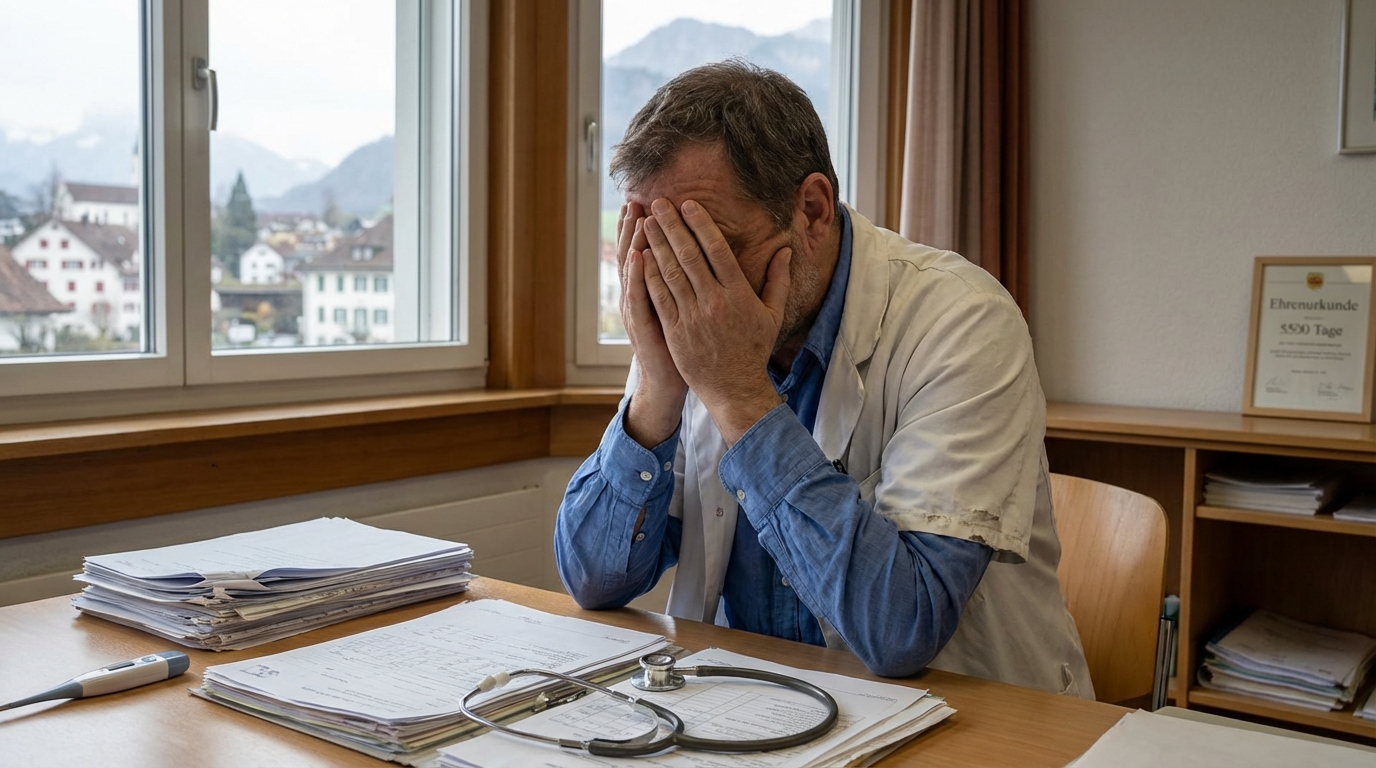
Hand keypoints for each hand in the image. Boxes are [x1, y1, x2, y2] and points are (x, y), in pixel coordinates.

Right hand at [616, 202, 687, 447]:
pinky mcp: (642, 325)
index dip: (645, 227)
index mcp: (652, 288)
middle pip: (634, 253)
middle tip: (636, 199)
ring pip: (633, 270)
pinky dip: (636, 275)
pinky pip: (638, 296)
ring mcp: (637, 310)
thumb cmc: (683, 344)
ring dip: (632, 241)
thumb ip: (686, 281)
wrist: (669, 381)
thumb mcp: (682, 308)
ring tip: (635, 216)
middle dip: (635, 226)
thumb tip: (696, 255)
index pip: (646, 251)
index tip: (648, 201)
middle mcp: (639, 295)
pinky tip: (638, 255)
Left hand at [641, 198, 791, 444]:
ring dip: (657, 244)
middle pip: (689, 254)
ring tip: (646, 223)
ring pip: (671, 272)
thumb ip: (778, 279)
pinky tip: (641, 257)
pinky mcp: (675, 331)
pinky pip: (659, 297)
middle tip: (658, 203)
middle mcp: (714, 301)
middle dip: (672, 226)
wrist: (735, 387)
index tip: (688, 204)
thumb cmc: (754, 349)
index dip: (701, 224)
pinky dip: (649, 275)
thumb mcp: (772, 314)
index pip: (717, 249)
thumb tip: (786, 250)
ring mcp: (692, 316)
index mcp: (738, 293)